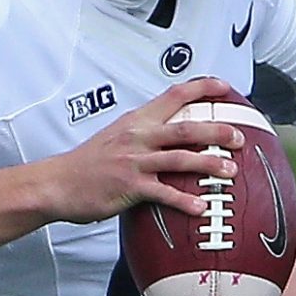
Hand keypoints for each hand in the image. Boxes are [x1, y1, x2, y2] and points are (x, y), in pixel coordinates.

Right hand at [0, 76, 234, 247]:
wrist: (56, 184)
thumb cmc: (85, 164)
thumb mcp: (115, 138)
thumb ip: (142, 134)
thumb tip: (167, 135)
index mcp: (136, 121)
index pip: (174, 95)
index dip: (202, 87)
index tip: (225, 87)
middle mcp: (138, 137)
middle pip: (186, 128)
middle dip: (217, 130)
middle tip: (240, 137)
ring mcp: (134, 162)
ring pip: (180, 158)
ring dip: (209, 164)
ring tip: (230, 171)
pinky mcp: (129, 187)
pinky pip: (164, 193)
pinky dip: (184, 201)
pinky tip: (200, 207)